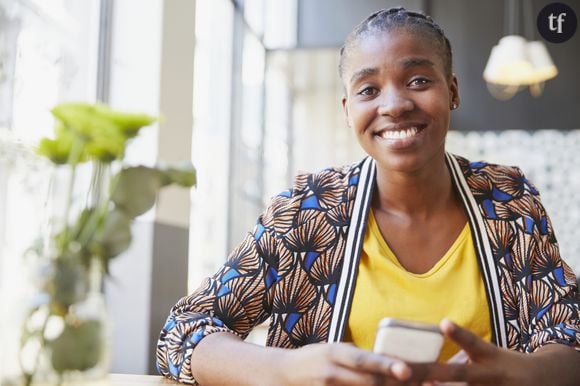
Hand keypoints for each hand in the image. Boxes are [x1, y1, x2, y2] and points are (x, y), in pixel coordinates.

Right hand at [279, 342, 415, 385]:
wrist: (282, 375)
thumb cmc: (314, 359)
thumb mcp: (334, 349)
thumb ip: (359, 357)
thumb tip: (393, 363)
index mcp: (334, 352)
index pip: (364, 359)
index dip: (386, 365)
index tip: (407, 370)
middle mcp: (331, 373)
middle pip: (369, 383)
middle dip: (395, 384)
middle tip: (422, 384)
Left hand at [412, 319, 533, 385]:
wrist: (540, 382)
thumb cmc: (500, 365)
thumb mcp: (484, 354)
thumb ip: (458, 351)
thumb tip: (420, 354)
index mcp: (488, 356)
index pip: (473, 342)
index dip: (459, 334)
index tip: (445, 323)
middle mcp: (490, 375)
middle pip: (457, 373)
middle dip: (428, 372)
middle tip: (404, 369)